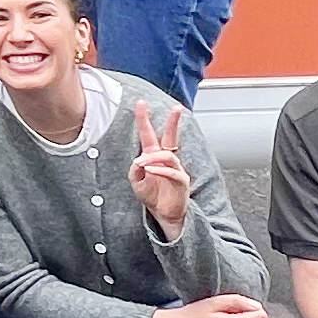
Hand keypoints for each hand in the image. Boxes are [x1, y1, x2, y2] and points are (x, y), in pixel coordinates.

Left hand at [128, 101, 193, 229]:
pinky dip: (161, 170)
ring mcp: (176, 169)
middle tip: (177, 108)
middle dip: (173, 122)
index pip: (149, 135)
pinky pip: (173, 171)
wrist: (164, 214)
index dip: (144, 119)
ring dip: (153, 157)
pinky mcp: (182, 181)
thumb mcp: (137, 183)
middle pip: (171, 137)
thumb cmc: (152, 196)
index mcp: (154, 157)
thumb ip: (135, 171)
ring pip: (168, 155)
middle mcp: (167, 160)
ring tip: (143, 163)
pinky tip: (151, 170)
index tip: (141, 103)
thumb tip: (138, 161)